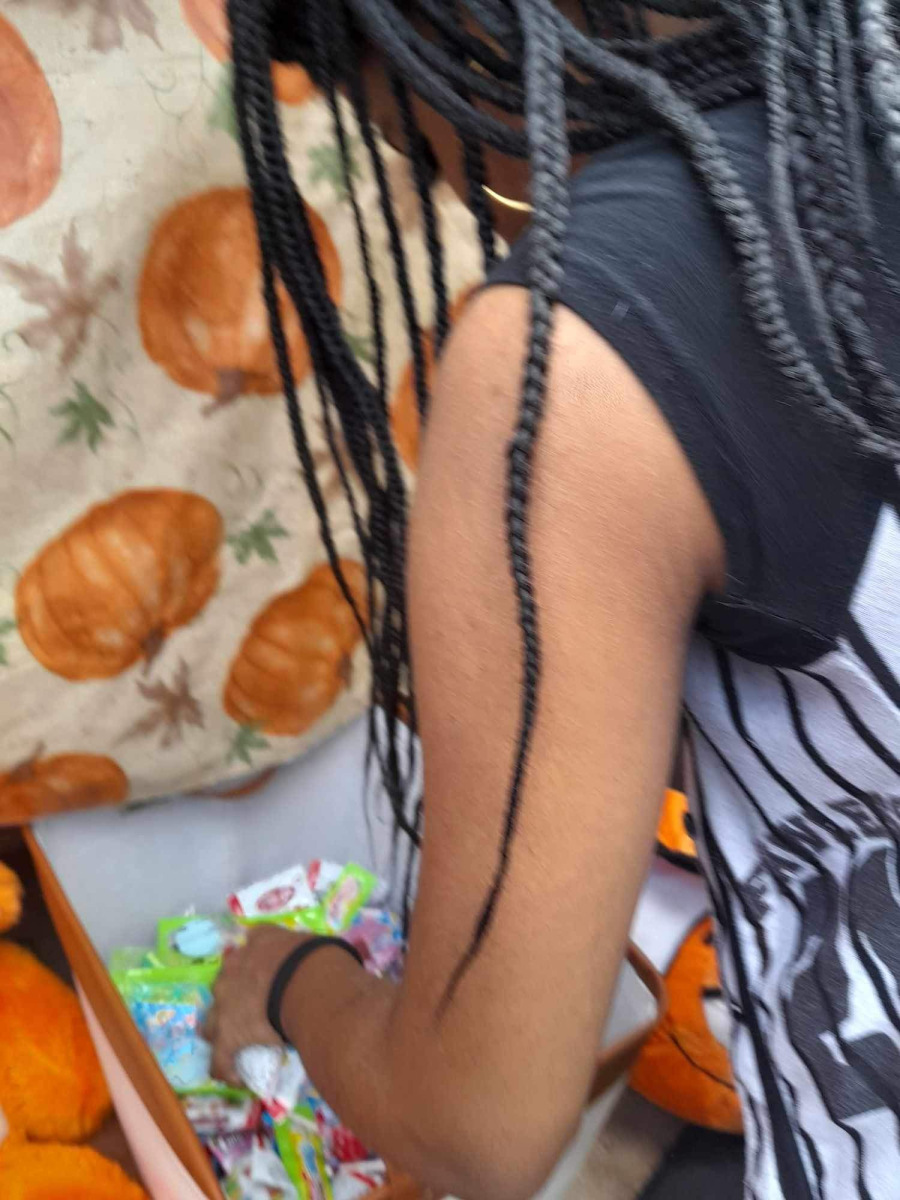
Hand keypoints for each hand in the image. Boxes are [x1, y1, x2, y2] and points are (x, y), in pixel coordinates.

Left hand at [205, 924, 308, 1084]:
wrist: (307, 983)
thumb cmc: (318, 960)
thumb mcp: (313, 946)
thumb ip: (307, 953)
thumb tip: (324, 960)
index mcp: (257, 943)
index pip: (249, 950)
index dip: (254, 965)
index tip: (264, 976)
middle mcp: (234, 968)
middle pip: (224, 985)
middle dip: (231, 998)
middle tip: (251, 1011)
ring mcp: (225, 1002)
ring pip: (212, 1022)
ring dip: (222, 1033)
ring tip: (236, 1047)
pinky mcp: (227, 1035)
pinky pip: (220, 1059)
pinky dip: (227, 1069)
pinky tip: (238, 1079)